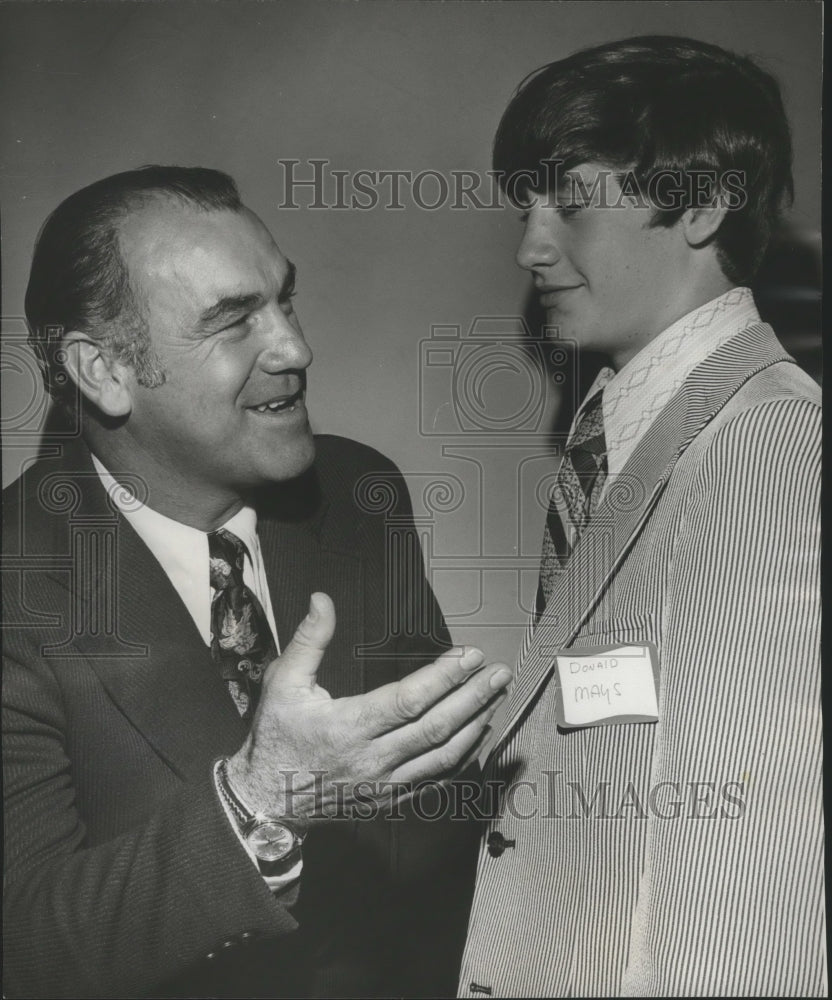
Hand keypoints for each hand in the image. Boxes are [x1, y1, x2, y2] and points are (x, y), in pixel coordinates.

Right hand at [226, 592, 510, 823]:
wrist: (267, 801)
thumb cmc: (276, 738)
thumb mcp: (283, 682)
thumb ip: (309, 640)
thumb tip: (322, 600)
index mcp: (349, 726)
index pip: (410, 700)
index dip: (445, 677)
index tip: (470, 656)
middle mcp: (373, 759)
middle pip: (437, 727)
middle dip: (474, 697)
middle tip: (499, 672)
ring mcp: (386, 783)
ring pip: (443, 755)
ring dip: (475, 723)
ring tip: (496, 696)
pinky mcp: (391, 798)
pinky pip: (436, 778)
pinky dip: (462, 755)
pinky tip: (476, 733)